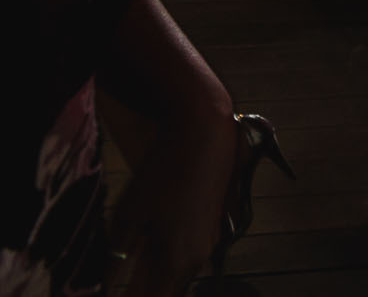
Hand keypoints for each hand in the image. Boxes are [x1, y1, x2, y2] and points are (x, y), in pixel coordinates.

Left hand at [109, 101, 235, 296]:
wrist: (205, 137)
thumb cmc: (165, 174)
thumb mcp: (130, 214)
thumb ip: (118, 254)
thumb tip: (105, 281)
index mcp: (176, 259)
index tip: (114, 296)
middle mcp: (197, 257)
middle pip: (167, 290)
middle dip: (144, 292)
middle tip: (125, 287)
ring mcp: (209, 242)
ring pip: (178, 274)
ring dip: (155, 279)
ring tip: (133, 276)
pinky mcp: (212, 226)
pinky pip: (187, 256)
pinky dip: (168, 262)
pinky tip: (152, 249)